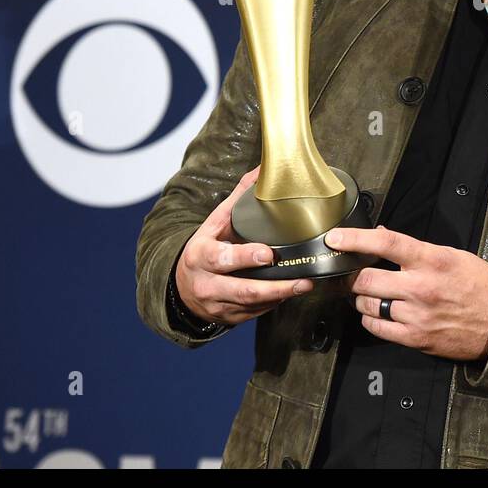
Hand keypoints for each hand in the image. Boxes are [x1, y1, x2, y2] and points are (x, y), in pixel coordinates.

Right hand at [175, 166, 315, 326]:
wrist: (181, 286)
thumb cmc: (206, 247)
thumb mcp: (214, 222)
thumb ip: (239, 197)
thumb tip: (263, 169)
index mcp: (202, 256)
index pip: (223, 259)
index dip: (246, 258)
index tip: (269, 254)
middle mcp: (207, 284)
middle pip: (243, 289)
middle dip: (276, 287)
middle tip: (303, 280)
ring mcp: (218, 305)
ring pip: (253, 304)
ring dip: (281, 296)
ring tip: (305, 285)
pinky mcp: (229, 318)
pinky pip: (255, 313)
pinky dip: (273, 303)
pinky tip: (291, 293)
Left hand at [327, 225, 487, 361]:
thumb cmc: (478, 284)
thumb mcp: (451, 255)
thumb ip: (415, 249)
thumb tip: (383, 236)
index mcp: (432, 260)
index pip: (386, 243)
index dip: (355, 239)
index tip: (335, 238)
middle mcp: (421, 287)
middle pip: (366, 279)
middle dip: (353, 276)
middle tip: (352, 274)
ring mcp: (416, 315)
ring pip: (367, 305)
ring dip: (362, 299)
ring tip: (370, 294)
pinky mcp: (415, 338)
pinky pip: (377, 328)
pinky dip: (371, 320)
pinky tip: (378, 313)